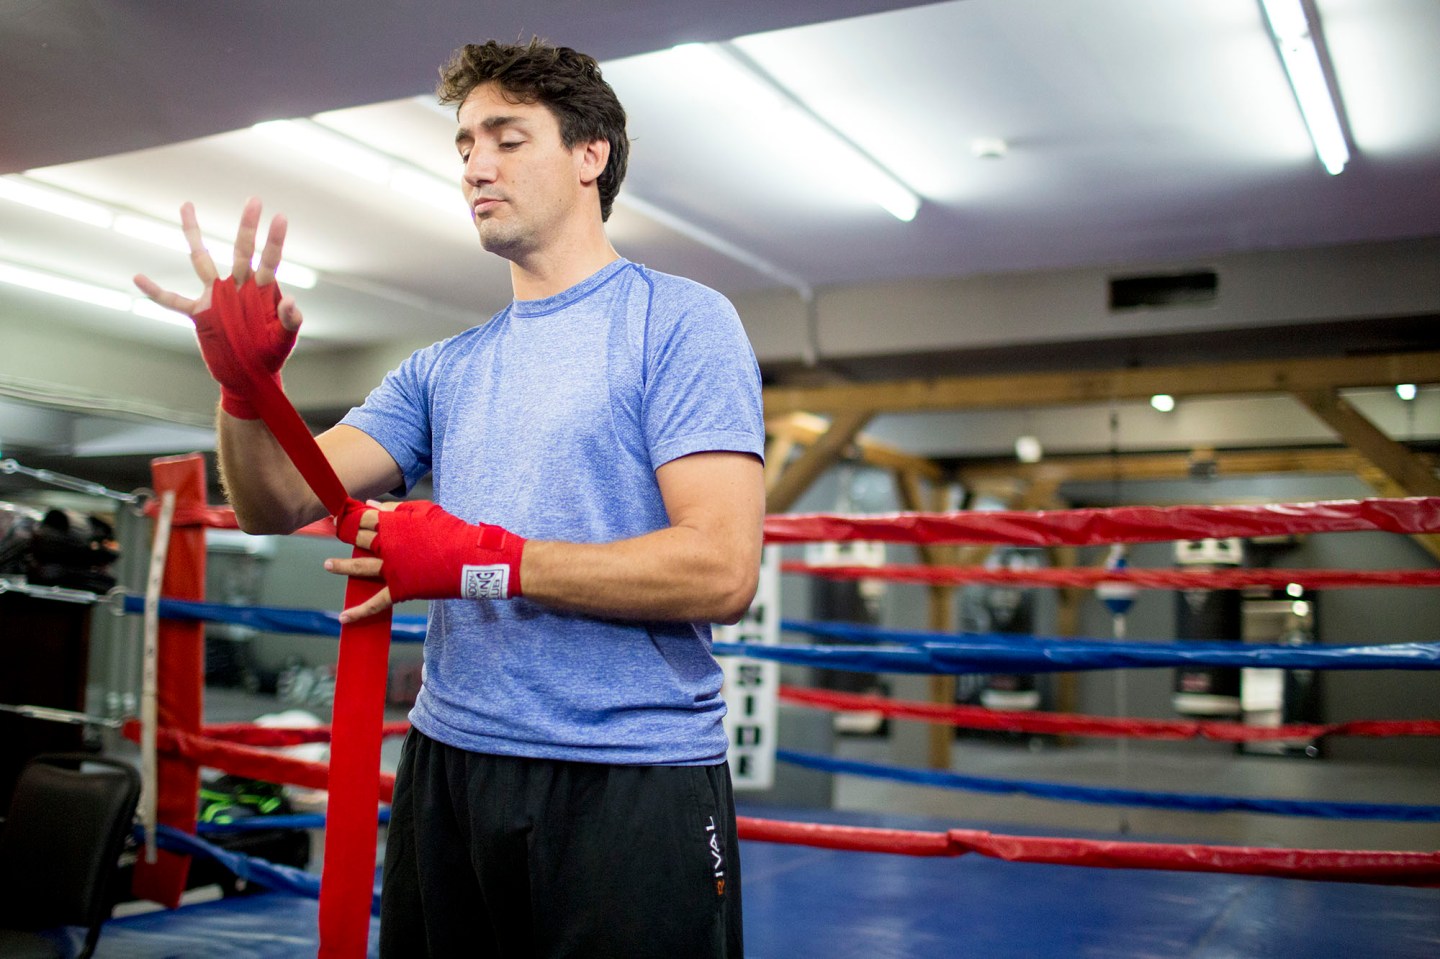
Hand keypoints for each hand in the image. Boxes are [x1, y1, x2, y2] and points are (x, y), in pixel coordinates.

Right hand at [132, 197, 302, 418]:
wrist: (250, 376)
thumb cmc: (270, 356)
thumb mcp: (284, 341)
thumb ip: (291, 321)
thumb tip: (291, 301)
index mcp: (261, 291)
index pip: (269, 260)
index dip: (274, 240)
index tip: (280, 217)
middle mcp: (238, 287)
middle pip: (241, 250)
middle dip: (247, 226)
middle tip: (254, 200)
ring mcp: (217, 297)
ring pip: (202, 259)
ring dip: (195, 235)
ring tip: (187, 206)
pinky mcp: (200, 314)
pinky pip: (172, 300)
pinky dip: (155, 292)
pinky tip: (137, 278)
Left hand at [327, 499, 525, 621]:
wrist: (470, 558)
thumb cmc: (452, 530)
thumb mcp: (425, 511)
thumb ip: (397, 510)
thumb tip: (372, 507)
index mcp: (393, 523)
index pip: (363, 517)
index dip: (349, 513)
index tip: (339, 512)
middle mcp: (387, 545)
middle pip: (357, 538)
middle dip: (343, 533)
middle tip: (335, 530)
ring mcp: (391, 568)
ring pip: (358, 567)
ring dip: (340, 567)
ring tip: (327, 565)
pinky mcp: (399, 589)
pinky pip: (375, 603)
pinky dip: (359, 612)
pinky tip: (343, 617)